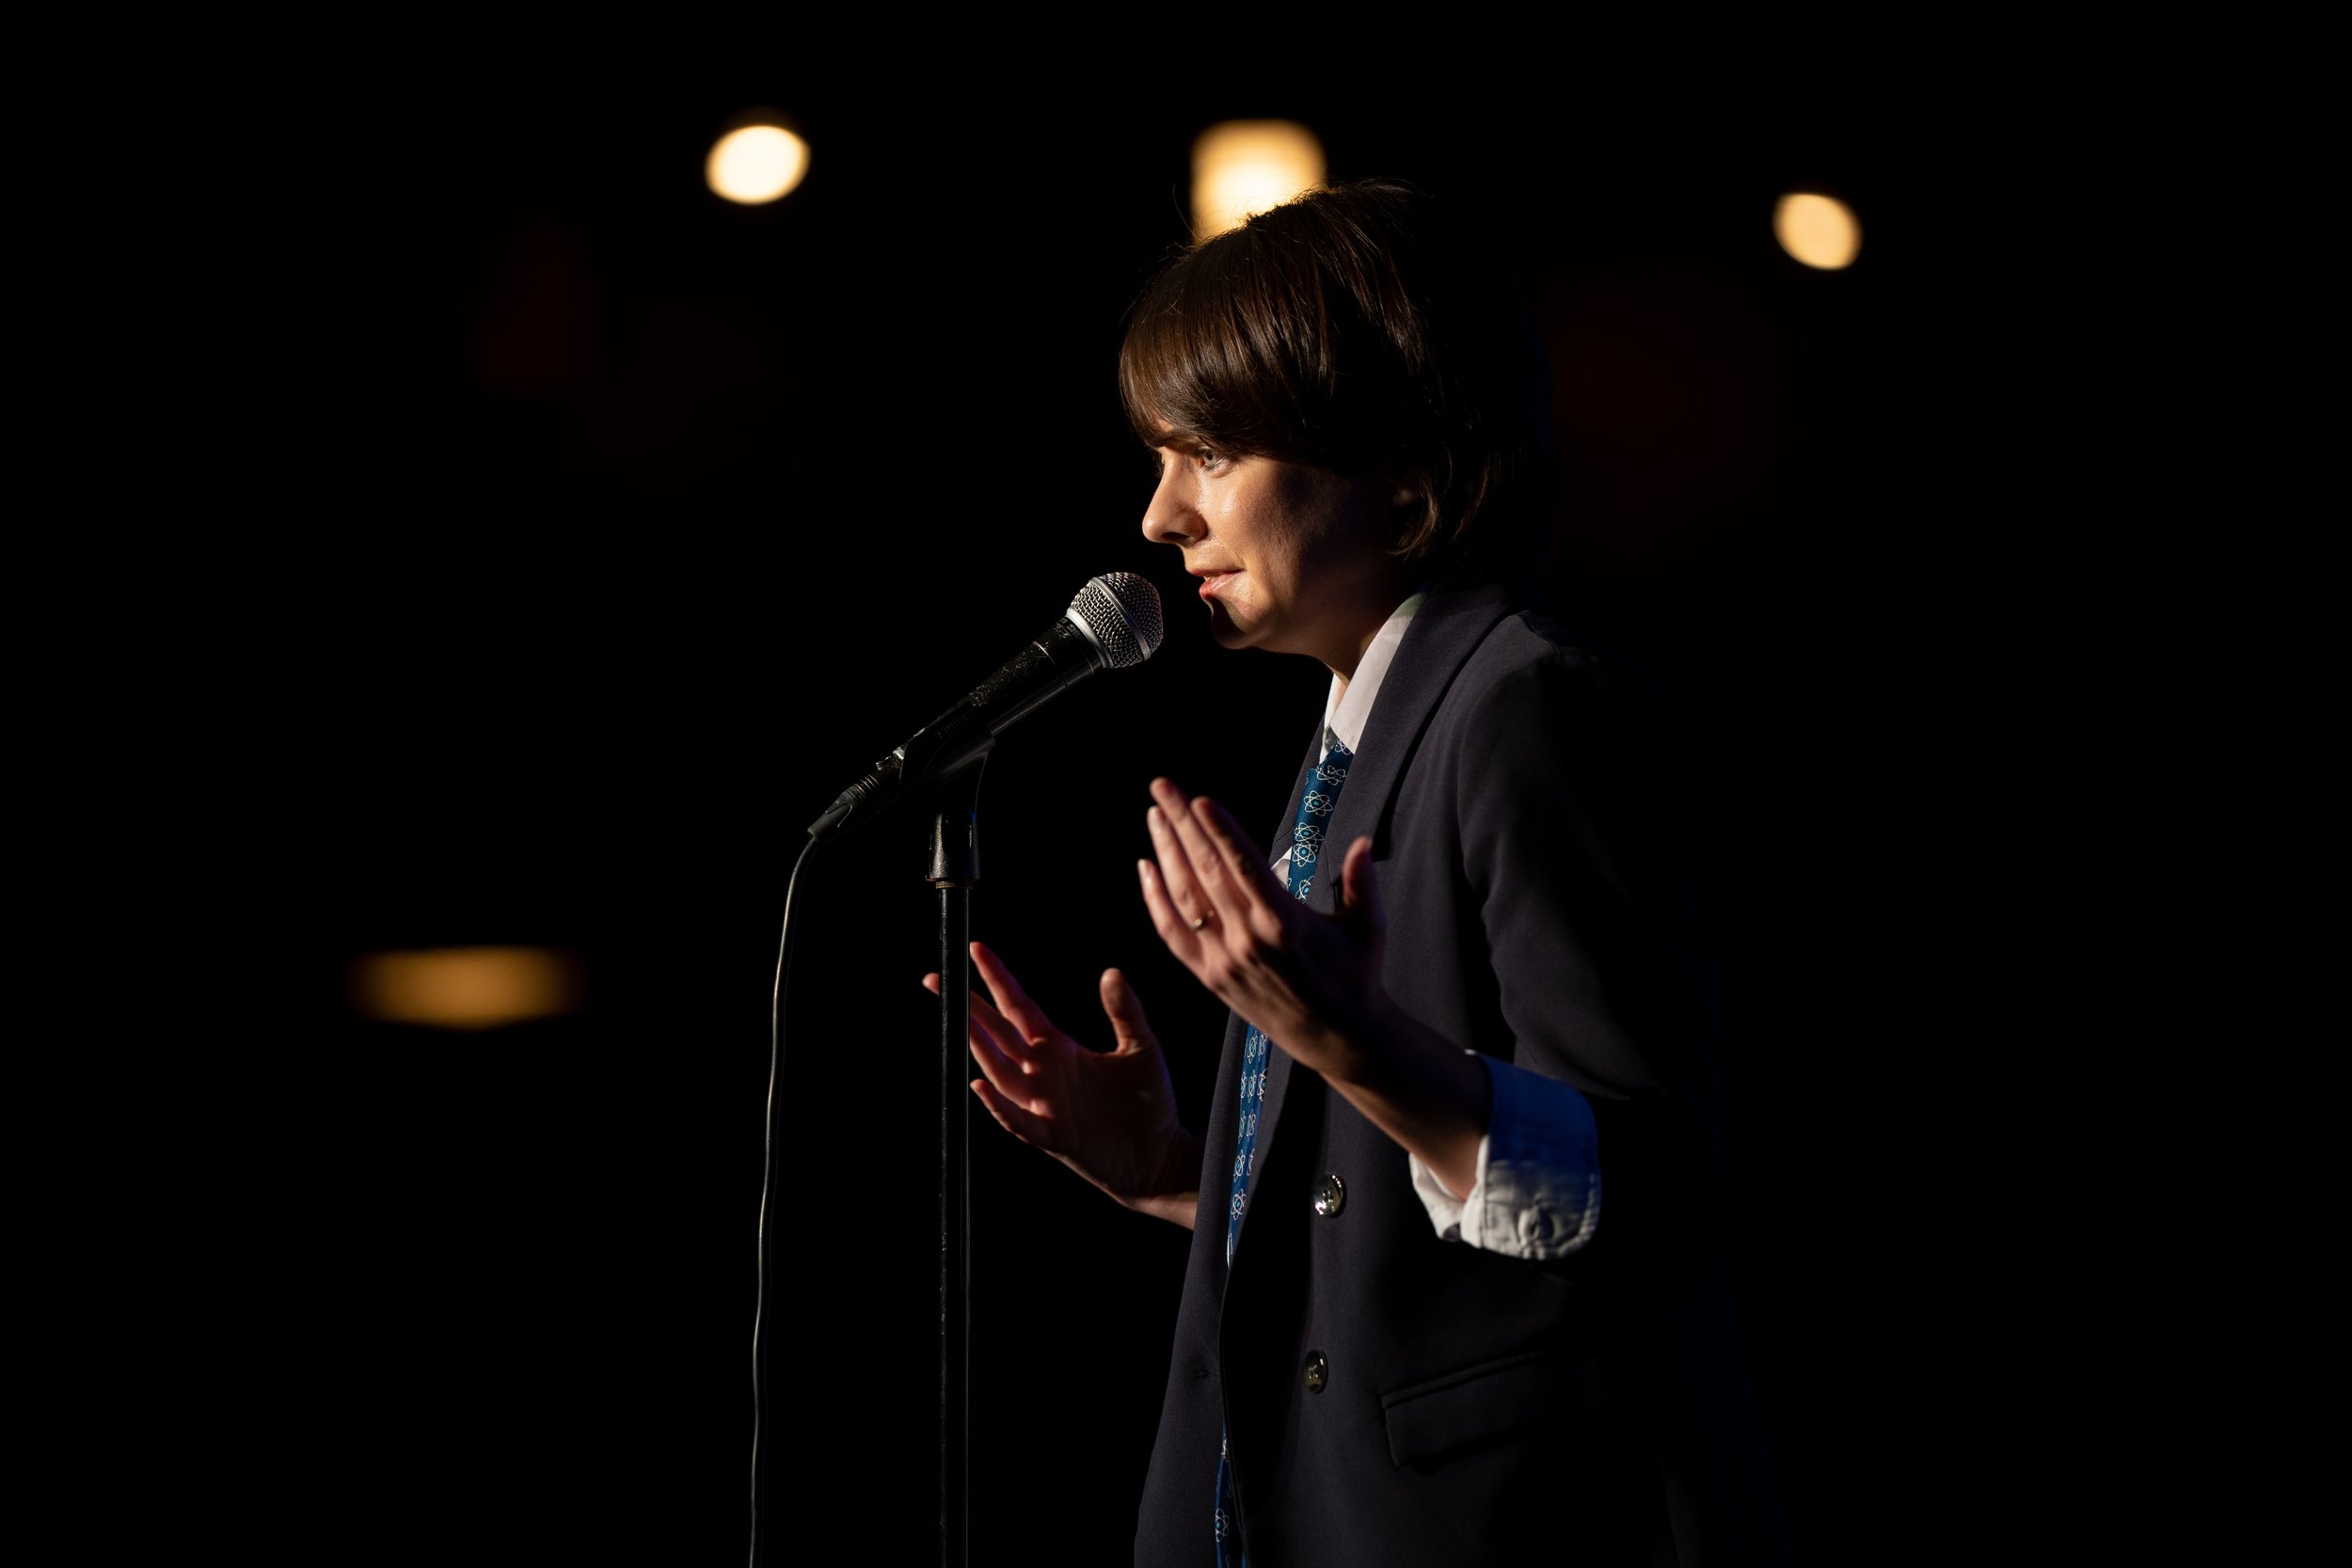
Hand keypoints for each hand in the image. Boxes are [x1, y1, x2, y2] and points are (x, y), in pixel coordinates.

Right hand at [926, 941, 1202, 1226]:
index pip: (1018, 1006)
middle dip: (967, 1006)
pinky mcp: (1053, 1136)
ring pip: (998, 1071)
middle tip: (937, 977)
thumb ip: (1125, 1012)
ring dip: (976, 1046)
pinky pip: (1018, 1120)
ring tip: (956, 1018)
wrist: (1160, 1156)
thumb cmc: (1150, 1103)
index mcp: (1058, 1047)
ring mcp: (1043, 1104)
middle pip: (996, 1033)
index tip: (976, 949)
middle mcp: (1042, 1072)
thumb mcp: (1141, 1048)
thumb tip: (1111, 972)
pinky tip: (980, 1086)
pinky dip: (998, 1106)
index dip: (997, 978)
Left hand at [1135, 776, 1388, 1081]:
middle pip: (1206, 872)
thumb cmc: (1357, 976)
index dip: (1221, 832)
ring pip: (1185, 898)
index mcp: (1286, 924)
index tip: (1199, 801)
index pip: (1246, 867)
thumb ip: (1362, 882)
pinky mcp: (1210, 977)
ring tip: (1154, 814)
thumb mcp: (1369, 927)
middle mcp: (1249, 940)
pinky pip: (1173, 934)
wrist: (1339, 1039)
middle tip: (1163, 786)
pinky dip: (1156, 900)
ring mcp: (1225, 960)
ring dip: (1166, 852)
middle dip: (1181, 825)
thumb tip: (1361, 842)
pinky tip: (1147, 867)